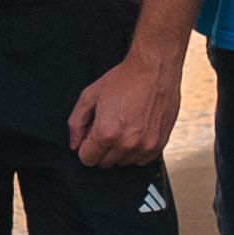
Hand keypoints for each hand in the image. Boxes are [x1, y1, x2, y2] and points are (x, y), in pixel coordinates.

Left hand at [65, 44, 183, 169]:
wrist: (154, 70)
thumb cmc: (123, 80)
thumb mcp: (89, 96)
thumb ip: (76, 123)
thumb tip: (74, 145)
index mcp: (106, 133)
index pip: (87, 159)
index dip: (86, 146)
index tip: (92, 134)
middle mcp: (127, 144)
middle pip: (104, 163)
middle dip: (101, 149)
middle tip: (108, 126)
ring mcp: (145, 146)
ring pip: (123, 163)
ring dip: (119, 150)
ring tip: (124, 126)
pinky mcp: (159, 145)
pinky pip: (140, 160)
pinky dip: (136, 151)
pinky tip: (136, 130)